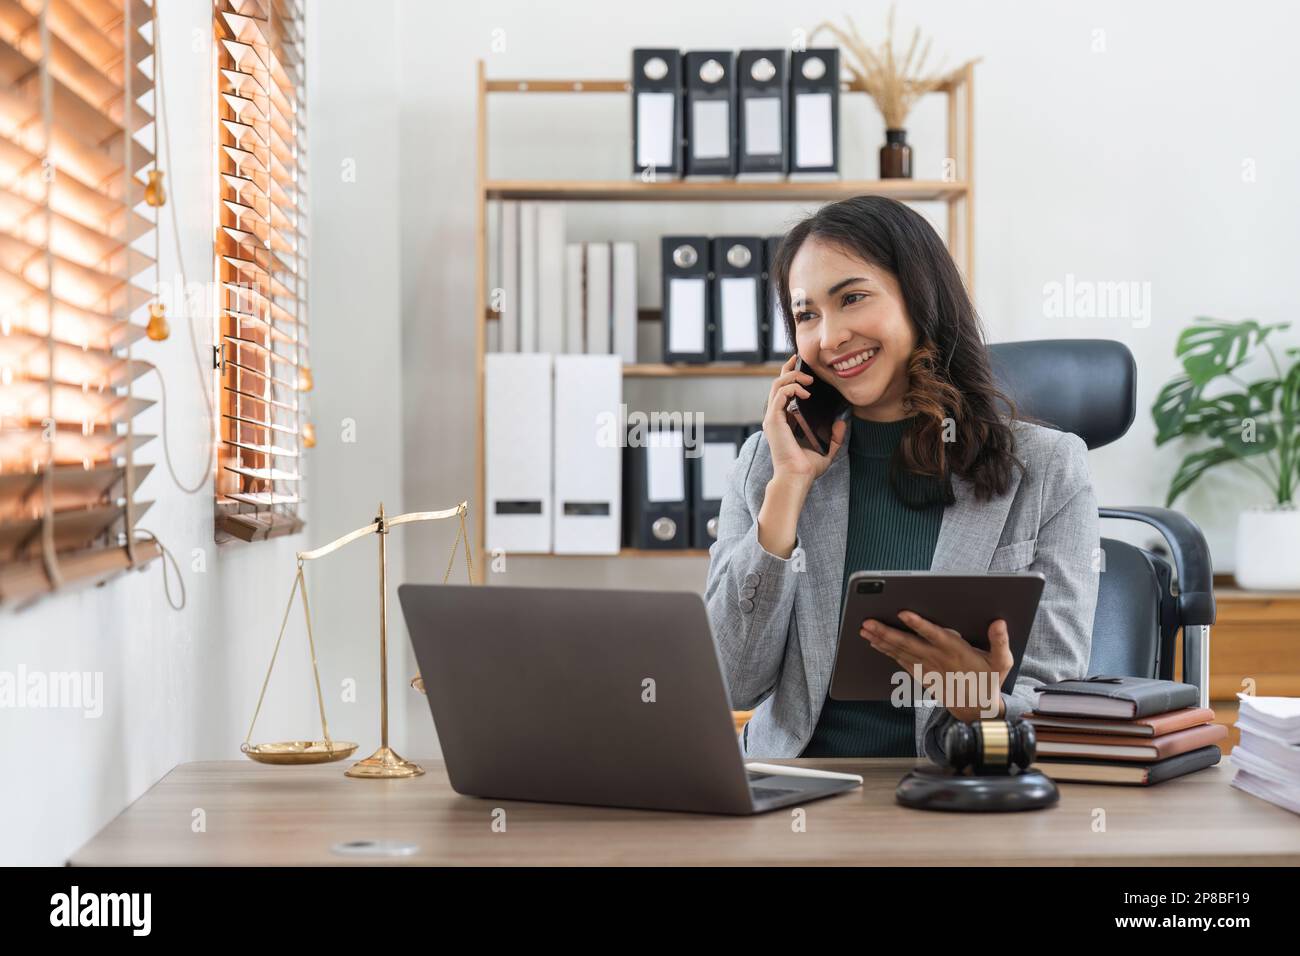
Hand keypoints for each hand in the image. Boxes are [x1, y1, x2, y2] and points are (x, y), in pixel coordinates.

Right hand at [762, 354, 846, 485]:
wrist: (797, 477)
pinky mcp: (774, 420)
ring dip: (792, 377)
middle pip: (778, 384)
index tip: (803, 368)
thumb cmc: (808, 467)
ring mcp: (773, 418)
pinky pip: (780, 394)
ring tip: (809, 380)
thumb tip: (841, 421)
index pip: (784, 393)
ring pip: (777, 385)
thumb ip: (834, 436)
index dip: (791, 377)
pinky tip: (806, 392)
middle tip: (801, 360)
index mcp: (785, 421)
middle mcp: (776, 417)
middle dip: (789, 369)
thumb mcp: (826, 449)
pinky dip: (792, 388)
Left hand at [860, 611, 1012, 722]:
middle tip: (868, 623)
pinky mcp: (921, 674)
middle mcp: (937, 658)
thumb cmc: (988, 679)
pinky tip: (874, 642)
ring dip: (881, 641)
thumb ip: (1000, 641)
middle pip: (908, 644)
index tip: (903, 613)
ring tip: (864, 630)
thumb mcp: (1002, 662)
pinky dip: (887, 652)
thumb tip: (999, 622)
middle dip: (887, 633)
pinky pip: (900, 661)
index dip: (919, 625)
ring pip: (900, 652)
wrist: (977, 708)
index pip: (934, 635)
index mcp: (955, 651)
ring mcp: (927, 667)